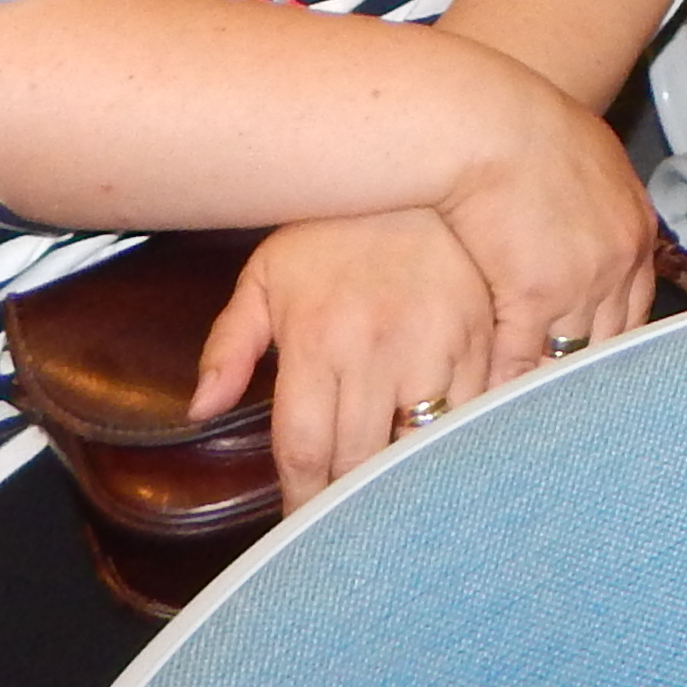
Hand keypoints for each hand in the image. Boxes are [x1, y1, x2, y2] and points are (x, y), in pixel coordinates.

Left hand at [194, 207, 496, 506]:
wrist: (417, 164)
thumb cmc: (332, 230)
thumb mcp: (264, 277)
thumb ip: (228, 346)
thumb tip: (201, 409)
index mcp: (318, 339)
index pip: (305, 451)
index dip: (300, 500)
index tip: (299, 522)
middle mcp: (378, 347)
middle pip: (360, 463)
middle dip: (346, 503)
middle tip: (341, 521)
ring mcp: (437, 343)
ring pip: (420, 448)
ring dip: (402, 479)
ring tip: (389, 496)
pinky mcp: (484, 336)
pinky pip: (474, 413)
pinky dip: (456, 442)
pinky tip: (442, 454)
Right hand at [421, 72, 663, 400]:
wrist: (480, 118)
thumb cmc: (509, 129)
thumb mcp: (573, 159)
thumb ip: (585, 204)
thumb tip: (571, 231)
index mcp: (633, 225)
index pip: (634, 307)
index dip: (604, 341)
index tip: (587, 370)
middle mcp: (622, 256)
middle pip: (612, 340)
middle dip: (583, 373)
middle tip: (564, 412)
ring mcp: (587, 279)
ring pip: (572, 357)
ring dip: (546, 388)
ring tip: (526, 420)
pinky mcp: (541, 293)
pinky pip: (524, 359)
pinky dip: (505, 386)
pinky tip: (486, 406)